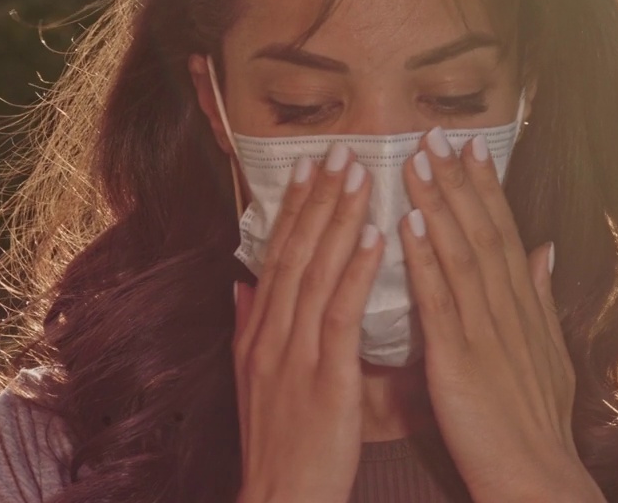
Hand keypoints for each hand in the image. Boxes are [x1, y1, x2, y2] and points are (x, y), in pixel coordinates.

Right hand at [232, 144, 382, 502]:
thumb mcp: (252, 384)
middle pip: (295, 253)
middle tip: (340, 149)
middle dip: (318, 198)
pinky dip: (356, 272)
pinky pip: (341, 315)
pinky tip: (375, 238)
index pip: (277, 256)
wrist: (280, 500)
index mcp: (258, 334)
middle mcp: (270, 335)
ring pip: (316, 273)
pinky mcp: (325, 379)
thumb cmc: (281, 446)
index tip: (309, 165)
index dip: (294, 208)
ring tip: (361, 175)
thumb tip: (242, 288)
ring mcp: (294, 355)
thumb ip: (249, 330)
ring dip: (339, 219)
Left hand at [399, 128, 604, 502]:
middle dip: (459, 178)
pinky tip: (409, 222)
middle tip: (436, 131)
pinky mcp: (460, 358)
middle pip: (483, 230)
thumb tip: (546, 249)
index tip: (470, 145)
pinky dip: (425, 256)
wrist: (535, 475)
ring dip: (439, 202)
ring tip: (417, 159)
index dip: (485, 187)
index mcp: (524, 307)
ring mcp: (486, 331)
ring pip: (461, 252)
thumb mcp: (549, 352)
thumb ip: (541, 297)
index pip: (504, 233)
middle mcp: (509, 309)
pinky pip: (440, 298)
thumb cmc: (534, 421)